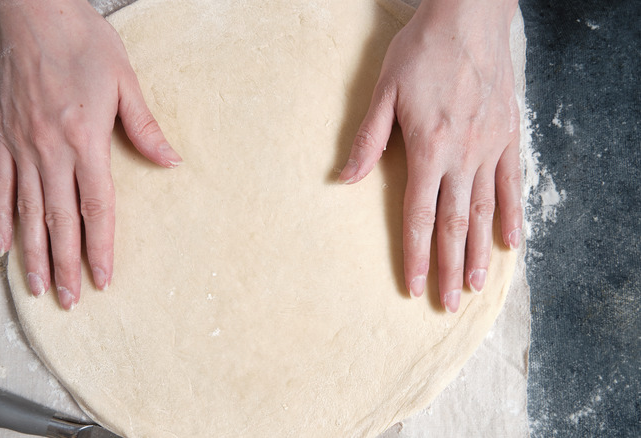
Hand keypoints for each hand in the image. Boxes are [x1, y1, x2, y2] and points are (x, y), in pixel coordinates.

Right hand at [0, 0, 181, 309]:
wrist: (33, 11)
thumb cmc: (83, 42)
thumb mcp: (125, 80)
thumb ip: (145, 127)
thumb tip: (172, 162)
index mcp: (85, 139)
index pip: (95, 207)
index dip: (101, 247)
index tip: (103, 279)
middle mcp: (50, 150)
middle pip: (59, 219)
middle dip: (67, 264)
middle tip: (70, 300)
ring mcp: (22, 145)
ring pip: (26, 211)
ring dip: (34, 253)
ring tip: (39, 287)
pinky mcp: (2, 136)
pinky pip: (0, 185)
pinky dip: (0, 217)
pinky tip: (2, 245)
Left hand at [339, 0, 521, 312]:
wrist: (469, 15)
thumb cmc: (422, 50)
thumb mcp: (384, 90)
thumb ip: (368, 139)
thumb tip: (345, 178)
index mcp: (429, 148)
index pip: (418, 216)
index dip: (414, 255)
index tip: (412, 286)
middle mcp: (463, 155)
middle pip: (454, 224)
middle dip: (447, 267)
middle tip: (447, 303)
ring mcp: (491, 146)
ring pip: (485, 211)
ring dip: (478, 251)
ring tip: (474, 285)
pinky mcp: (509, 134)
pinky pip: (512, 183)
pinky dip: (512, 214)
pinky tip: (510, 241)